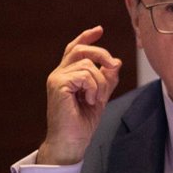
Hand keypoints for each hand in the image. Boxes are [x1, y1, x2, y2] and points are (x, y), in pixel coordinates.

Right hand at [37, 25, 122, 164]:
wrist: (71, 142)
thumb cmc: (82, 123)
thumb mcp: (100, 97)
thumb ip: (107, 80)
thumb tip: (116, 62)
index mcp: (68, 75)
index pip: (75, 49)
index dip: (87, 37)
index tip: (99, 29)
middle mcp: (59, 74)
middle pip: (81, 49)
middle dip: (102, 54)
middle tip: (113, 65)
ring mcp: (56, 78)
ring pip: (87, 64)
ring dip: (100, 82)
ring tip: (96, 99)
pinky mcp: (58, 84)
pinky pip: (84, 75)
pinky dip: (94, 88)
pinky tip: (90, 101)